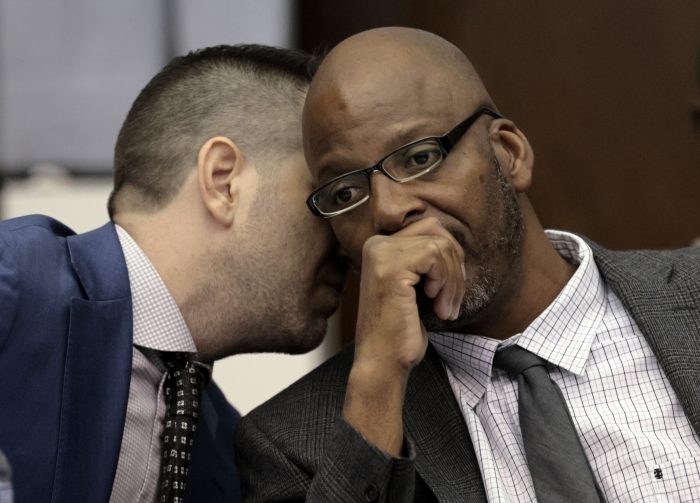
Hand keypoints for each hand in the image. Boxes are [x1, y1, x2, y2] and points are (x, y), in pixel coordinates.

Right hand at [343, 217, 464, 454]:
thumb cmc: (400, 330)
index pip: (429, 228)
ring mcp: (380, 254)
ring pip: (440, 245)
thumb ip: (426, 259)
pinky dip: (446, 282)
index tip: (448, 290)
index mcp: (379, 246)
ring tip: (445, 307)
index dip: (449, 257)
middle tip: (451, 300)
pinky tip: (435, 304)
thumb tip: (453, 238)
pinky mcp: (391, 267)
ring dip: (453, 280)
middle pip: (437, 232)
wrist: (382, 362)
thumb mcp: (416, 285)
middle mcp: (375, 244)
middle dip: (454, 266)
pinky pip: (436, 256)